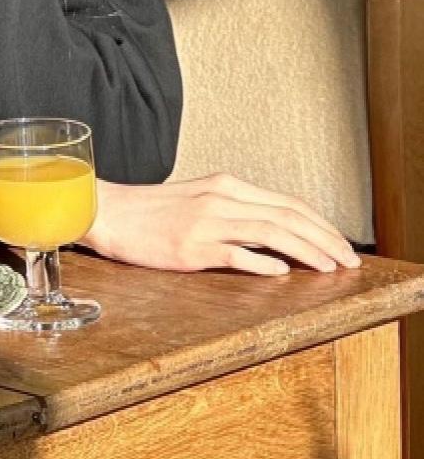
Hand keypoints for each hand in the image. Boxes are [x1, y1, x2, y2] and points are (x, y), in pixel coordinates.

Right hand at [78, 174, 361, 275]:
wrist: (107, 211)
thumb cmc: (150, 211)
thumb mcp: (196, 199)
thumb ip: (233, 211)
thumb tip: (271, 235)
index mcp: (224, 185)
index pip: (287, 202)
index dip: (320, 224)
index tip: (341, 243)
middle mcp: (220, 198)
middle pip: (287, 216)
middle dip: (326, 239)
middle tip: (350, 260)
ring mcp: (206, 222)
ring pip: (271, 232)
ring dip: (308, 251)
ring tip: (331, 268)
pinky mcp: (191, 247)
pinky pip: (236, 253)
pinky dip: (264, 262)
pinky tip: (283, 272)